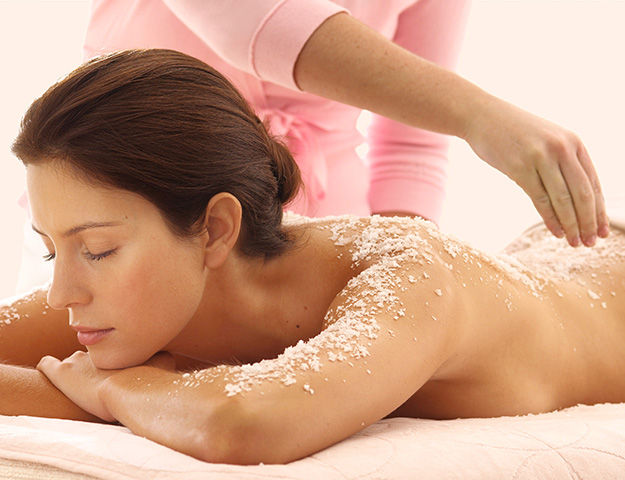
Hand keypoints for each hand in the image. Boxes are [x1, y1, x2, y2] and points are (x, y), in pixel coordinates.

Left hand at [37, 351, 175, 421]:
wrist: (131, 391)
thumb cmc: (150, 378)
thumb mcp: (165, 360)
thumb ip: (162, 354)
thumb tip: (167, 351)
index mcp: (119, 342)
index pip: (112, 344)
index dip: (114, 356)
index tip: (117, 367)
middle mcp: (98, 345)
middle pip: (91, 351)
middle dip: (94, 361)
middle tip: (102, 375)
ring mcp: (78, 359)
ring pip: (72, 360)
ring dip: (75, 369)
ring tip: (80, 381)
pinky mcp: (61, 373)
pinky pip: (47, 365)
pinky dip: (48, 367)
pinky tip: (49, 369)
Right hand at [464, 96, 608, 246]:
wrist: (481, 115)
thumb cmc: (513, 132)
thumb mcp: (546, 140)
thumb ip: (562, 162)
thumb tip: (576, 198)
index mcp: (573, 142)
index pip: (593, 183)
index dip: (599, 211)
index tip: (602, 231)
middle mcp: (561, 148)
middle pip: (583, 194)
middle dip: (589, 222)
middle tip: (590, 243)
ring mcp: (540, 157)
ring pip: (564, 199)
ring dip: (572, 225)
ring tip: (575, 242)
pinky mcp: (519, 167)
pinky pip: (541, 199)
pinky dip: (551, 219)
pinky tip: (556, 232)